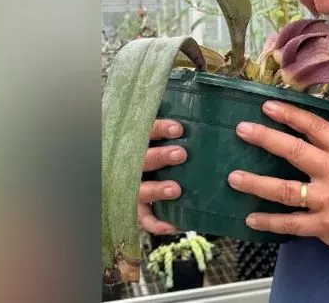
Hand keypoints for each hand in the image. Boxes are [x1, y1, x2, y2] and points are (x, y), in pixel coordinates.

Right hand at [138, 119, 185, 234]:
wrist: (128, 179)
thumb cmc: (156, 150)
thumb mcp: (158, 135)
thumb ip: (172, 125)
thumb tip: (201, 102)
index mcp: (137, 143)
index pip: (144, 132)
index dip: (160, 129)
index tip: (179, 128)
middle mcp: (130, 165)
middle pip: (141, 160)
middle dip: (160, 157)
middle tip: (182, 154)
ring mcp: (131, 188)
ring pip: (139, 190)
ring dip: (157, 190)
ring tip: (176, 189)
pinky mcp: (136, 209)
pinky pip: (143, 220)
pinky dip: (158, 224)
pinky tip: (175, 225)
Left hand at [227, 101, 328, 272]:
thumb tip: (312, 140)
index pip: (315, 126)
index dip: (289, 114)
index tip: (268, 106)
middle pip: (293, 151)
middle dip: (264, 138)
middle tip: (242, 130)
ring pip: (284, 189)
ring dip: (255, 182)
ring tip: (234, 178)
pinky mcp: (324, 227)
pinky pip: (290, 223)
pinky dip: (269, 221)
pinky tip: (252, 219)